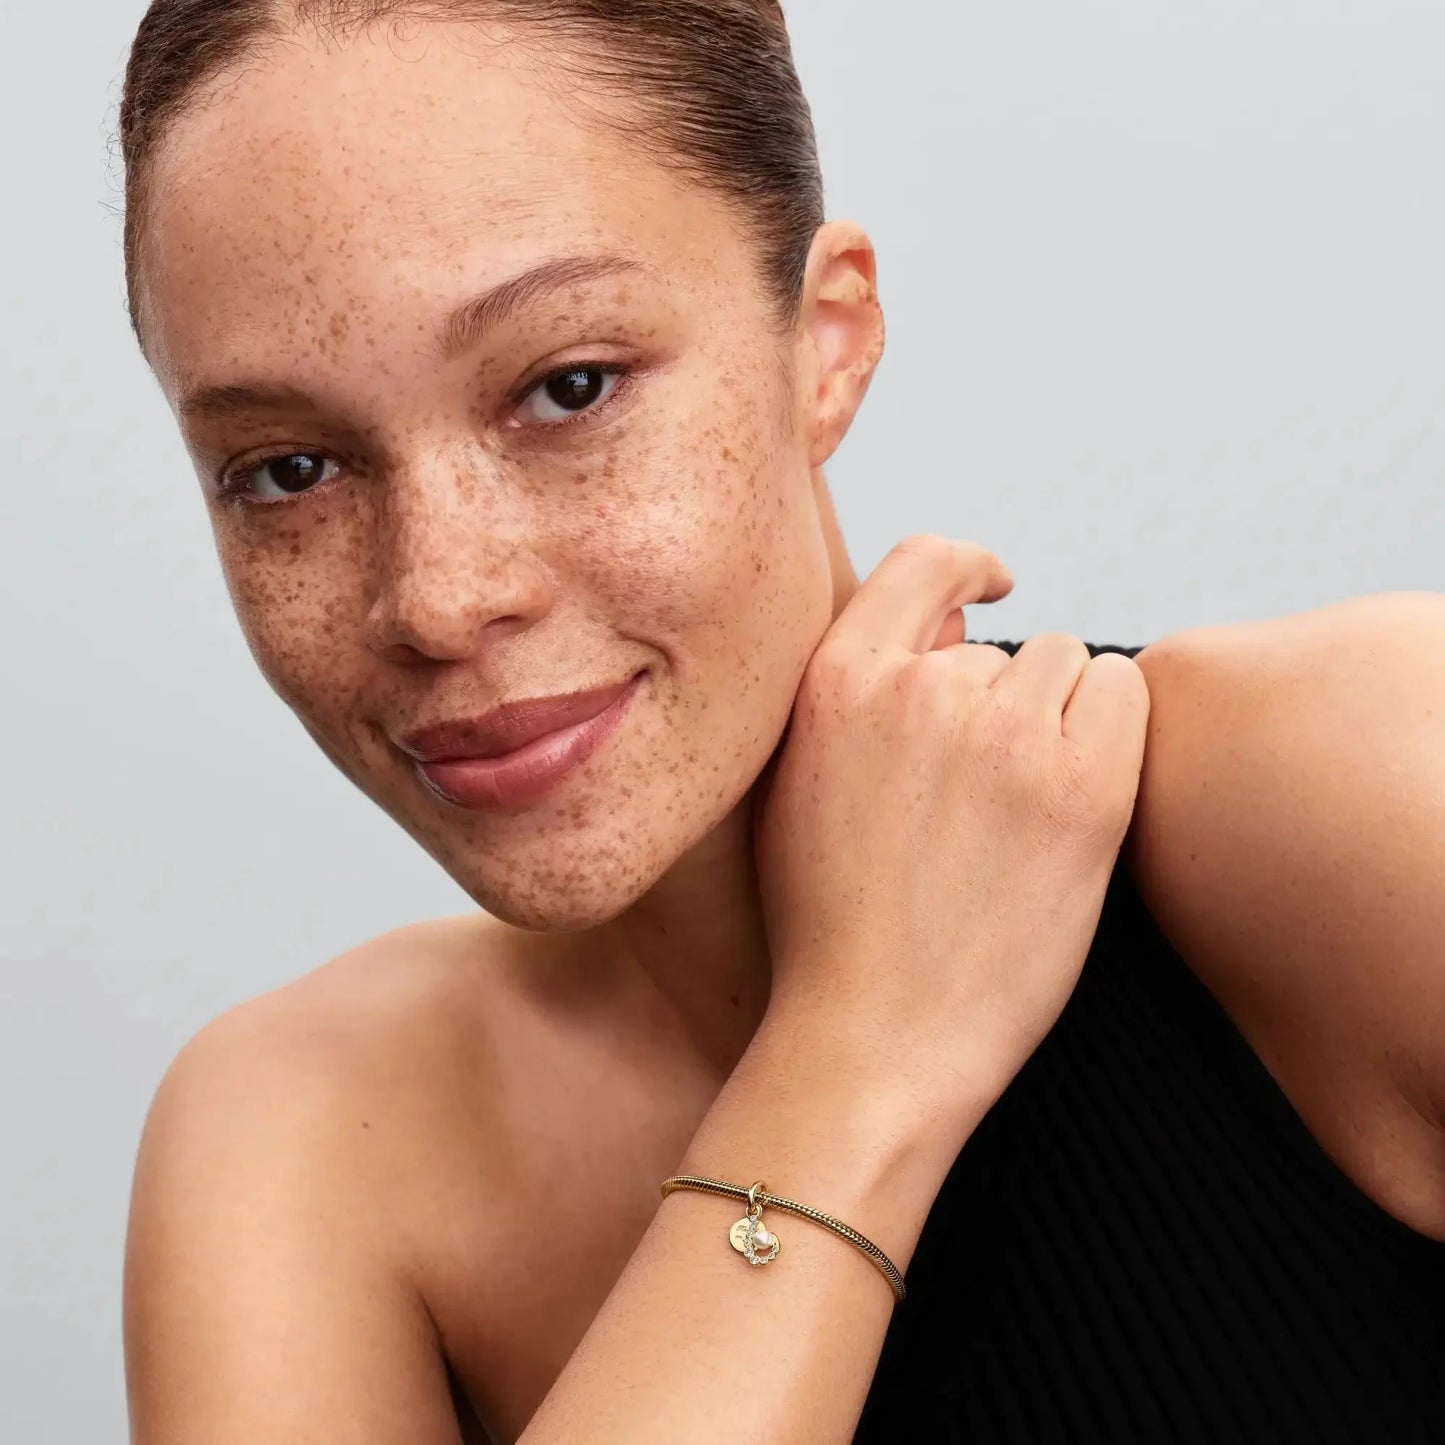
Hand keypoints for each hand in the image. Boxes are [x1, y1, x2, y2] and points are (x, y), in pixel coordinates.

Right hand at [751, 535, 1149, 1135]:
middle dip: (998, 700)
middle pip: (1000, 642)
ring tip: (1017, 815)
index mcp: (836, 683)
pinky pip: (1124, 692)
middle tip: (979, 798)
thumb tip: (954, 622)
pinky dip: (1110, 730)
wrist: (874, 1037)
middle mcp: (919, 689)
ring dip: (1054, 718)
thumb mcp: (796, 785)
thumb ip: (857, 692)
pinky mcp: (1081, 786)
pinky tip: (1076, 797)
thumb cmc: (831, 925)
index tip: (994, 587)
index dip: (966, 567)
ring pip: (1064, 664)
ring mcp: (1002, 734)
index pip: (923, 561)